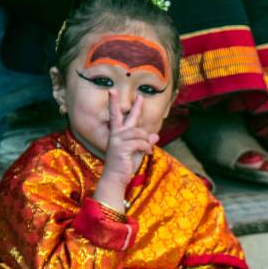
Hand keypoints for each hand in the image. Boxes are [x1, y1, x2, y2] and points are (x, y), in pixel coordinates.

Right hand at [96, 91, 158, 207]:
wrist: (117, 178)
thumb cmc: (126, 165)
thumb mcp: (138, 152)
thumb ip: (145, 142)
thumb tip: (155, 135)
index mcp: (118, 133)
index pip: (118, 116)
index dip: (114, 103)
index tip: (112, 90)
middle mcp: (116, 134)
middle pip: (125, 117)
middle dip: (133, 107)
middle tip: (140, 96)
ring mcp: (117, 140)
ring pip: (138, 133)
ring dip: (146, 141)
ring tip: (147, 149)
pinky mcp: (121, 147)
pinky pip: (140, 142)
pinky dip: (146, 148)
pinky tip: (147, 153)